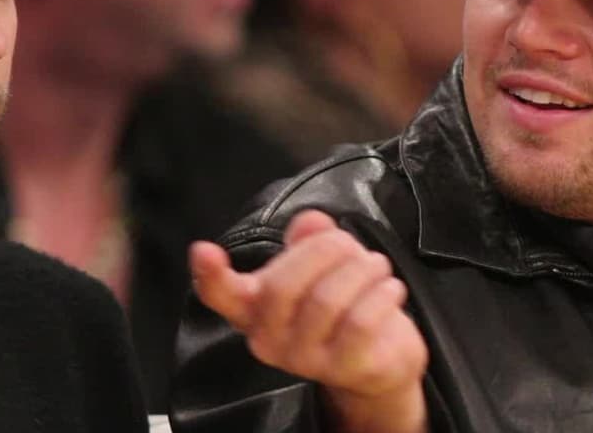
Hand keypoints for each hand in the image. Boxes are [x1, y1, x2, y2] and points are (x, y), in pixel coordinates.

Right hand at [190, 210, 428, 432]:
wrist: (378, 361)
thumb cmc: (342, 306)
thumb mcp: (321, 266)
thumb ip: (309, 238)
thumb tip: (310, 223)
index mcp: (255, 307)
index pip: (221, 294)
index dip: (209, 274)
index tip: (203, 251)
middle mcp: (270, 339)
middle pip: (282, 286)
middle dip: (323, 251)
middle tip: (347, 243)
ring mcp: (305, 359)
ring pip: (326, 300)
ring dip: (359, 269)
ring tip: (375, 265)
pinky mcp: (344, 369)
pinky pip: (360, 322)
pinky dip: (380, 294)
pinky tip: (389, 287)